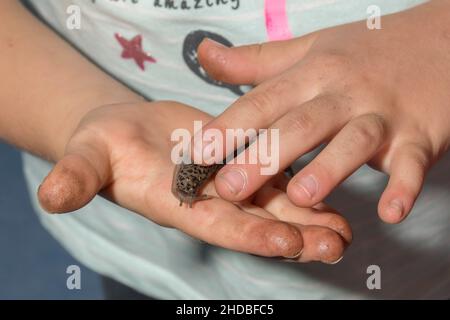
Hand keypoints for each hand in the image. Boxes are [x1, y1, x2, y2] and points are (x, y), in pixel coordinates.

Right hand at [37, 101, 350, 262]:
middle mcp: (208, 201)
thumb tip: (49, 194)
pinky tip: (332, 196)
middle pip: (255, 223)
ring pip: (272, 205)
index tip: (284, 242)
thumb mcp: (86, 154)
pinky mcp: (240, 162)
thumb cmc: (102, 144)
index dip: (248, 233)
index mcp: (176, 202)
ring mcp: (227, 185)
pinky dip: (302, 188)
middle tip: (336, 245)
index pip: (217, 224)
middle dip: (294, 236)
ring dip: (309, 218)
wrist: (123, 132)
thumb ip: (76, 175)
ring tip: (346, 232)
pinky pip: (274, 178)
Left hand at [197, 1, 449, 223]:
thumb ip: (253, 61)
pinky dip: (403, 187)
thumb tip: (204, 53)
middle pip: (300, 124)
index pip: (262, 101)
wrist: (442, 42)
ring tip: (300, 196)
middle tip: (230, 188)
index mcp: (312, 74)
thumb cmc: (365, 53)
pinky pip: (412, 163)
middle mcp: (344, 94)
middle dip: (264, 156)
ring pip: (352, 141)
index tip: (195, 154)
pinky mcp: (419, 136)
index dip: (227, 127)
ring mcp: (383, 115)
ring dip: (328, 168)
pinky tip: (391, 213)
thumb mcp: (308, 50)